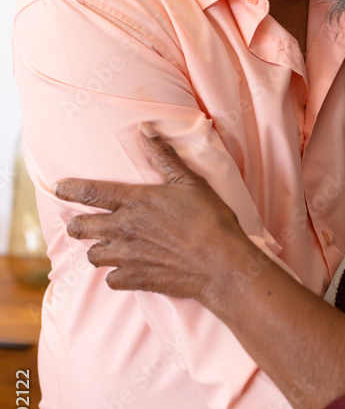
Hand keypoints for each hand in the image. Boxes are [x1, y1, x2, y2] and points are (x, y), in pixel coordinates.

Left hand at [55, 127, 251, 306]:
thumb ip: (164, 156)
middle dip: (76, 225)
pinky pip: (111, 280)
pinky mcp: (136, 280)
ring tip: (107, 246)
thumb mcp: (190, 182)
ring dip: (97, 250)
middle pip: (81, 228)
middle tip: (80, 224)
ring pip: (93, 256)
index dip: (69, 190)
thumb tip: (145, 129)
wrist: (221, 263)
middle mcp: (124, 229)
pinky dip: (115, 276)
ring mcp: (128, 257)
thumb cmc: (209, 219)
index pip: (89, 193)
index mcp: (135, 202)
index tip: (59, 188)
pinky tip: (125, 270)